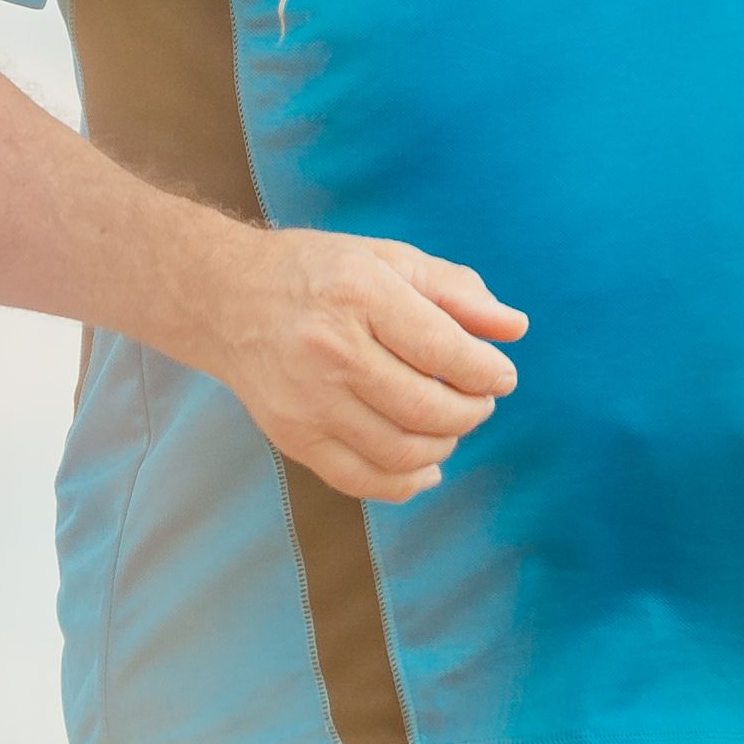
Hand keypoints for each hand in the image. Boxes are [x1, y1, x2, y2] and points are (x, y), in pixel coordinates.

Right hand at [209, 230, 523, 503]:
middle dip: (471, 411)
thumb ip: (456, 291)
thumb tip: (516, 328)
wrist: (227, 301)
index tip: (501, 376)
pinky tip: (427, 465)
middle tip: (479, 400)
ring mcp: (307, 400)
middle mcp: (329, 350)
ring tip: (451, 423)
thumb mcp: (388, 260)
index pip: (444, 350)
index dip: (487, 372)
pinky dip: (406, 482)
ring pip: (400, 450)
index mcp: (358, 293)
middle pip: (426, 407)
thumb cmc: (319, 274)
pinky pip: (361, 480)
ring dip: (444, 444)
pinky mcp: (292, 436)